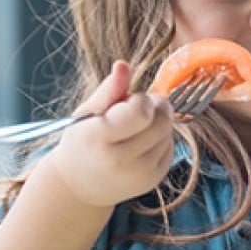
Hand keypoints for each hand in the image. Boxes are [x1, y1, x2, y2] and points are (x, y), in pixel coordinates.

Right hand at [42, 60, 175, 207]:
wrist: (79, 185)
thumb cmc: (82, 141)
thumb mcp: (87, 113)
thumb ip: (109, 89)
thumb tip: (124, 65)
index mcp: (98, 138)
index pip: (141, 111)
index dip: (140, 100)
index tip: (128, 102)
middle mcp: (120, 161)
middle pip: (163, 121)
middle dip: (155, 108)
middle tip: (136, 110)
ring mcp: (140, 174)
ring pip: (169, 133)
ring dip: (157, 124)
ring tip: (134, 130)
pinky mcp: (153, 181)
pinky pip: (171, 147)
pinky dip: (160, 140)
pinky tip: (140, 145)